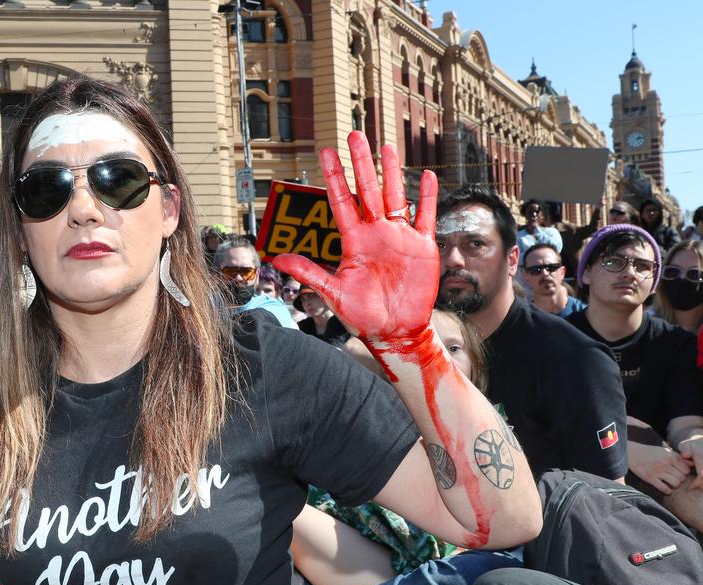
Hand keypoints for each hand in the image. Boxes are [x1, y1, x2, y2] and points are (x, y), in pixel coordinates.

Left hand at [272, 131, 438, 346]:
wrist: (395, 331)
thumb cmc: (362, 315)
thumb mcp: (333, 293)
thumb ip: (308, 272)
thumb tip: (276, 259)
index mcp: (353, 242)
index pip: (341, 202)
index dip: (334, 177)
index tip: (325, 153)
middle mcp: (375, 234)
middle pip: (368, 191)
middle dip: (360, 164)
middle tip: (353, 135)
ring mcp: (399, 238)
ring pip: (395, 196)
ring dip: (391, 172)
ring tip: (386, 146)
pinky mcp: (421, 247)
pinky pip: (425, 217)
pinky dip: (427, 198)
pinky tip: (427, 177)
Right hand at [627, 441, 692, 494]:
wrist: (631, 453)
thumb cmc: (650, 452)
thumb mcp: (665, 451)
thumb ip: (678, 457)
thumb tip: (691, 464)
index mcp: (670, 456)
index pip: (686, 469)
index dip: (684, 472)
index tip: (679, 472)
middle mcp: (665, 463)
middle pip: (682, 477)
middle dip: (680, 479)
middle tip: (674, 478)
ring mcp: (657, 471)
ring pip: (675, 484)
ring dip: (674, 485)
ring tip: (670, 483)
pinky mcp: (649, 478)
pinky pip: (664, 489)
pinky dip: (667, 491)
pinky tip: (665, 488)